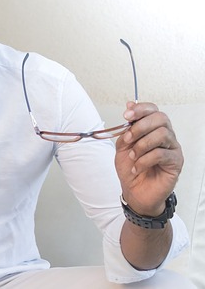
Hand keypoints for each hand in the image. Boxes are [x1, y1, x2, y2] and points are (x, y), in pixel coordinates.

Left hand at [115, 101, 183, 216]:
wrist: (135, 192)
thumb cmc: (131, 169)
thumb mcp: (122, 146)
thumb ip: (126, 129)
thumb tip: (129, 105)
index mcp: (152, 129)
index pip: (153, 110)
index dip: (140, 109)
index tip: (126, 115)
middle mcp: (166, 136)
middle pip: (160, 118)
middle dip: (140, 127)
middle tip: (128, 139)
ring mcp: (172, 148)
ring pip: (162, 134)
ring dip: (142, 145)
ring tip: (133, 156)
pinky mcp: (175, 162)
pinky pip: (161, 154)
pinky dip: (145, 160)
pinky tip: (138, 167)